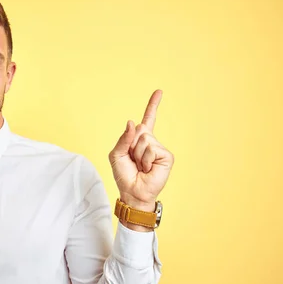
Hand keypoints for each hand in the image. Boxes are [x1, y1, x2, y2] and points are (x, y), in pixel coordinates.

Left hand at [109, 90, 173, 211]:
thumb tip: (132, 123)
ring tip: (140, 166)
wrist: (132, 192)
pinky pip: (151, 149)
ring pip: (144, 140)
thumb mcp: (116, 155)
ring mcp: (160, 149)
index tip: (159, 91)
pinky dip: (145, 160)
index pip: (148, 119)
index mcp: (139, 140)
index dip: (153, 105)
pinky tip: (147, 168)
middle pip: (140, 130)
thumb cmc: (124, 175)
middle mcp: (151, 142)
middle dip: (131, 146)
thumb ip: (123, 138)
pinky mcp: (166, 156)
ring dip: (137, 155)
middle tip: (134, 161)